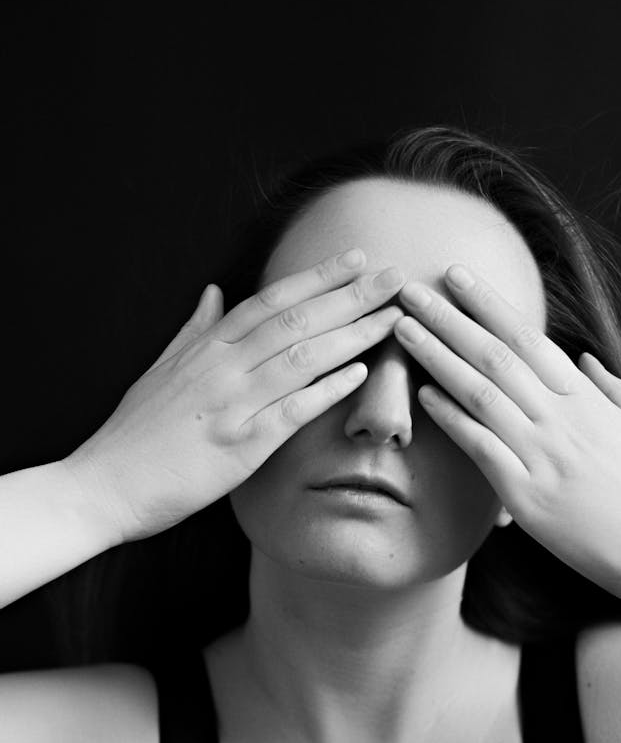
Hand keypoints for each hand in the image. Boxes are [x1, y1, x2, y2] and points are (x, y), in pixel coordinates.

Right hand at [65, 250, 403, 542]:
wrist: (103, 484)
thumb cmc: (134, 432)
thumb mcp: (160, 369)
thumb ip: (193, 330)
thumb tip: (213, 292)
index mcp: (206, 347)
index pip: (271, 300)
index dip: (317, 277)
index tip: (356, 258)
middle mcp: (222, 366)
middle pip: (296, 319)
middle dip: (349, 295)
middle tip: (394, 276)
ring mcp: (232, 404)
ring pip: (301, 357)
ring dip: (351, 334)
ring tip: (392, 317)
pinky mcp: (240, 445)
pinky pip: (292, 411)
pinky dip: (327, 390)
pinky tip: (360, 374)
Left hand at [393, 264, 620, 604]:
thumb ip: (613, 390)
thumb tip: (583, 360)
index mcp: (586, 399)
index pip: (528, 338)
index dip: (488, 304)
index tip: (457, 277)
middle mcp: (560, 418)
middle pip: (494, 355)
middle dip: (449, 318)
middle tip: (411, 291)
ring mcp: (541, 455)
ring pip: (480, 392)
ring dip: (437, 357)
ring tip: (404, 331)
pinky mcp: (526, 495)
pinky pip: (480, 448)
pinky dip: (451, 419)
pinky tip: (422, 396)